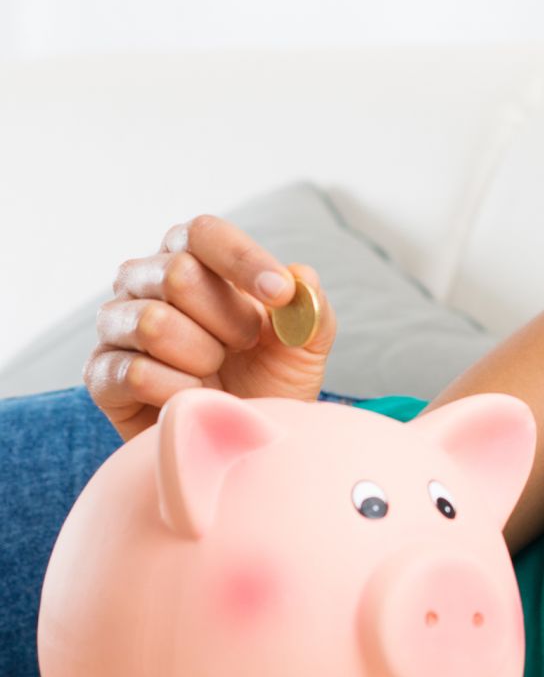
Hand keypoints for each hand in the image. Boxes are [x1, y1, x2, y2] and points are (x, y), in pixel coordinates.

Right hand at [86, 213, 338, 442]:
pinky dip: (179, 391)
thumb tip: (298, 276)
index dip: (244, 260)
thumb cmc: (271, 379)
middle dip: (230, 320)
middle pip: (178, 274)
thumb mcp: (306, 342)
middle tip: (244, 345)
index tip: (281, 294)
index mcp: (192, 256)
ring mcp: (116, 325)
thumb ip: (309, 304)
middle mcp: (144, 280)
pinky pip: (135, 373)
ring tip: (215, 372)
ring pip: (153, 322)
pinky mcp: (100, 374)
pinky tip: (192, 396)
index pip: (203, 233)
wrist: (244, 443)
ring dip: (203, 357)